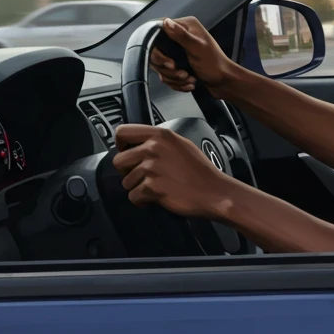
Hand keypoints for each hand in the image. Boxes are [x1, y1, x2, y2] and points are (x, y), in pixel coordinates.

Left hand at [112, 124, 236, 218]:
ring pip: (126, 181)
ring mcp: (152, 168)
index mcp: (160, 135)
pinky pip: (133, 196)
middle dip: (127, 172)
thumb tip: (139, 144)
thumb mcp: (181, 144)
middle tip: (143, 177)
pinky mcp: (152, 187)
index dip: (120, 145)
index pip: (122, 132)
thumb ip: (159, 141)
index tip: (127, 153)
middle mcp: (153, 148)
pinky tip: (155, 199)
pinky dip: (142, 201)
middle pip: (118, 160)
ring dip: (138, 188)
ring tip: (155, 188)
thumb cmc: (201, 172)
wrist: (214, 193)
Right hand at [150, 17, 243, 95]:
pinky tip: (189, 82)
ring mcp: (177, 51)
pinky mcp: (178, 64)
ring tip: (189, 78)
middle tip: (182, 73)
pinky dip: (177, 82)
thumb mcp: (197, 48)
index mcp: (186, 26)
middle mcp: (180, 36)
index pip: (158, 32)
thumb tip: (166, 22)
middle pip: (156, 52)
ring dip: (174, 77)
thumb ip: (181, 35)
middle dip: (168, 69)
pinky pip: (167, 75)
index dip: (158, 50)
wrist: (224, 83)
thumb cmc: (215, 64)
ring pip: (161, 66)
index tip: (169, 62)